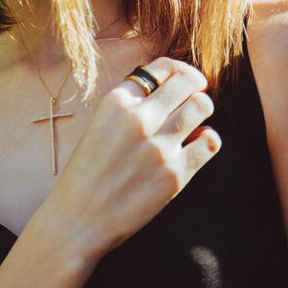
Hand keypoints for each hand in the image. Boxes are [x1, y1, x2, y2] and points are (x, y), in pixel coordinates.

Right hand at [41, 56, 220, 262]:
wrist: (78, 220)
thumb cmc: (85, 174)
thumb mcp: (99, 126)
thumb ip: (130, 108)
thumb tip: (171, 92)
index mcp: (116, 103)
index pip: (161, 68)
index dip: (177, 71)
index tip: (182, 80)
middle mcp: (139, 119)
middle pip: (186, 81)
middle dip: (195, 85)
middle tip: (195, 95)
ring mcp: (159, 146)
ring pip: (202, 106)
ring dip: (202, 109)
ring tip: (194, 122)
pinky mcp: (174, 175)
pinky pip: (210, 142)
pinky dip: (207, 140)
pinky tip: (196, 146)